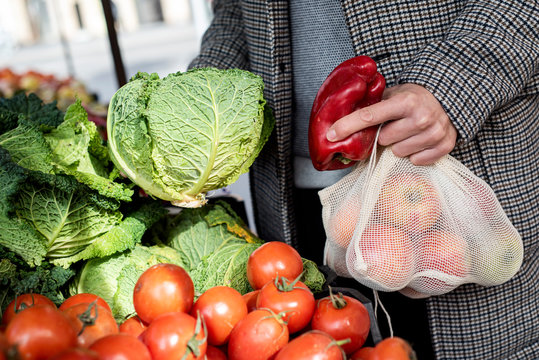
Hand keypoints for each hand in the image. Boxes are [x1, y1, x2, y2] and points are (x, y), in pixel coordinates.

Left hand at [326, 83, 456, 164]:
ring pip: (399, 152)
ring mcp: (435, 132)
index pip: (370, 116)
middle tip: (392, 127)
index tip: (330, 134)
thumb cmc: (414, 99)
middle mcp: (421, 116)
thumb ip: (373, 104)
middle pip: (384, 140)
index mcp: (405, 101)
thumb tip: (342, 121)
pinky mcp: (444, 146)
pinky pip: (417, 161)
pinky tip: (418, 142)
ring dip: (398, 146)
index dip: (348, 126)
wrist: (449, 99)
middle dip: (383, 136)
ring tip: (407, 133)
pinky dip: (414, 154)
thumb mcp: (395, 94)